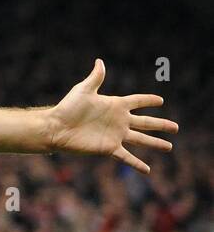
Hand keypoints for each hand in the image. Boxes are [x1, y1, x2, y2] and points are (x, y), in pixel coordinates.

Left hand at [47, 60, 177, 172]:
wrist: (56, 128)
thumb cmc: (68, 108)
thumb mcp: (83, 90)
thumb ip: (95, 78)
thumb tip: (100, 61)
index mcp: (115, 105)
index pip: (137, 101)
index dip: (148, 100)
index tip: (161, 100)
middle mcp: (118, 121)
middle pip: (145, 122)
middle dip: (161, 124)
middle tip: (175, 127)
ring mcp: (115, 135)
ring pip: (141, 140)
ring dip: (155, 143)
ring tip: (169, 146)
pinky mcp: (109, 148)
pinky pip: (126, 157)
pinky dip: (137, 163)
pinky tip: (147, 170)